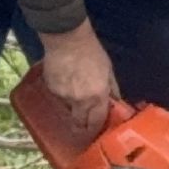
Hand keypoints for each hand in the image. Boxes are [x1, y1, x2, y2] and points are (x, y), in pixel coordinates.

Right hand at [40, 20, 116, 135]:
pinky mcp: (52, 89)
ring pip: (69, 109)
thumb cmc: (91, 52)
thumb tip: (116, 102)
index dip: (96, 128)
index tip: (96, 129)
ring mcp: (64, 96)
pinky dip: (63, 92)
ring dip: (73, 104)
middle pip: (80, 122)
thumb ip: (112, 89)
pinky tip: (65, 79)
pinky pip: (59, 97)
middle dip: (82, 124)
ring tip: (75, 88)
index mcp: (97, 97)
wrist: (67, 39)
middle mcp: (80, 101)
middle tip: (84, 120)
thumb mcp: (108, 70)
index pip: (97, 122)